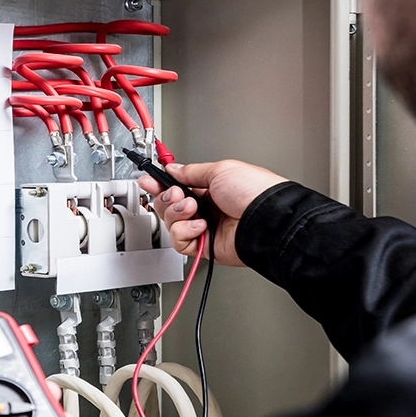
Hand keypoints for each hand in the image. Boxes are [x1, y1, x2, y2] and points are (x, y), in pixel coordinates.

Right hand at [139, 160, 286, 265]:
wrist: (267, 219)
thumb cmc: (255, 192)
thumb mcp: (220, 170)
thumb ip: (192, 172)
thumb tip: (174, 169)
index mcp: (210, 188)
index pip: (177, 186)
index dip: (160, 184)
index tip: (148, 180)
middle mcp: (206, 208)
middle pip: (169, 206)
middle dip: (166, 198)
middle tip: (175, 194)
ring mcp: (204, 228)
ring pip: (171, 224)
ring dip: (176, 214)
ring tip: (193, 209)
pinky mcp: (204, 247)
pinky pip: (180, 242)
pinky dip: (185, 232)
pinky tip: (200, 226)